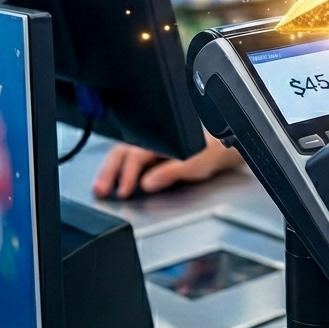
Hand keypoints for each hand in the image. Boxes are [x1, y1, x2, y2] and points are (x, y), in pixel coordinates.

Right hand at [92, 130, 243, 198]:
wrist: (228, 145)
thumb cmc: (216, 149)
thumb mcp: (195, 163)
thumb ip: (170, 172)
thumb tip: (147, 183)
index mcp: (163, 136)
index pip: (136, 154)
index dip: (126, 173)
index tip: (121, 191)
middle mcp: (155, 136)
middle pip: (123, 150)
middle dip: (109, 170)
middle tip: (100, 189)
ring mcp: (153, 141)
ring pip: (124, 152)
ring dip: (112, 169)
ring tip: (102, 186)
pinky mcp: (153, 149)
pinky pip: (130, 155)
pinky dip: (120, 168)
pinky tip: (116, 179)